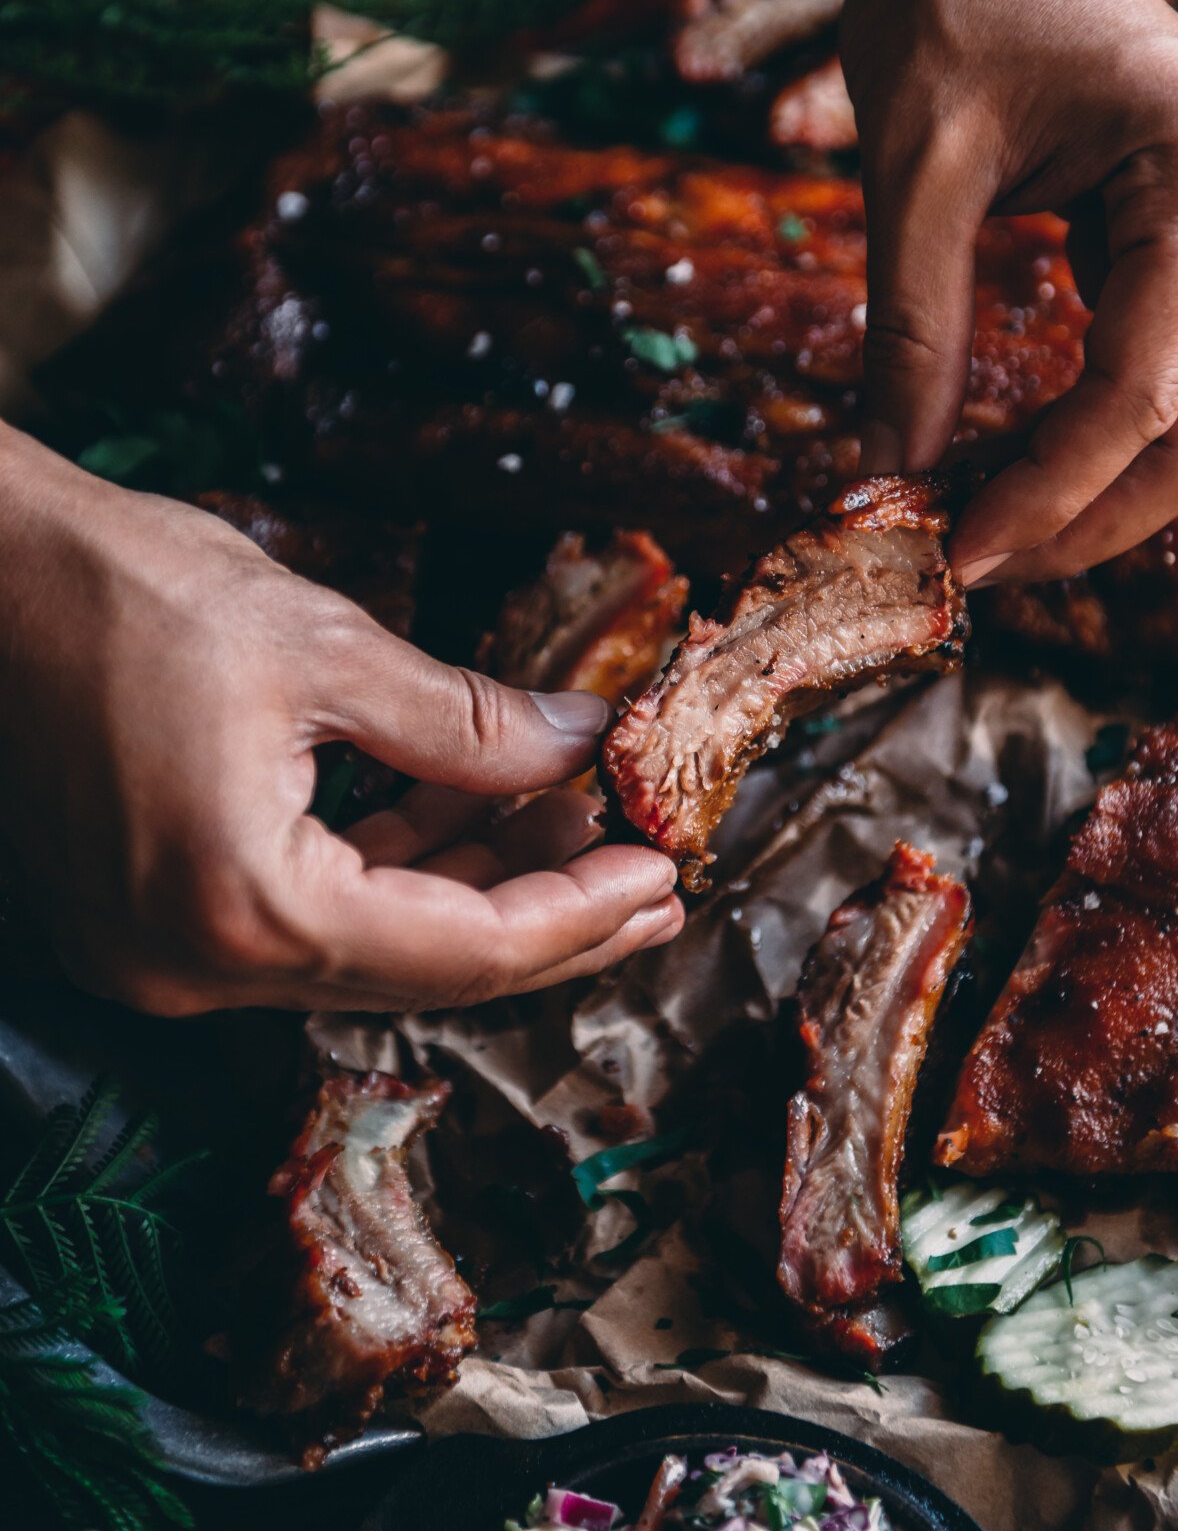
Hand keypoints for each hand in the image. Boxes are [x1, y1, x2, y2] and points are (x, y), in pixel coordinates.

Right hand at [0, 427, 682, 1015]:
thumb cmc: (132, 592)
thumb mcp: (329, 648)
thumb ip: (470, 725)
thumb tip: (579, 749)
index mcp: (243, 908)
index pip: (459, 949)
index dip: (576, 914)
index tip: (661, 873)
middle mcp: (195, 963)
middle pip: (418, 969)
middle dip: (544, 917)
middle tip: (650, 882)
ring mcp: (162, 948)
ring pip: (365, 945)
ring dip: (472, 886)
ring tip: (574, 828)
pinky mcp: (149, 911)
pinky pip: (306, 915)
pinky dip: (392, 867)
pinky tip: (468, 811)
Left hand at [831, 0, 1177, 585]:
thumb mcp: (912, 176)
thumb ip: (911, 338)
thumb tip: (887, 483)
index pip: (1140, 394)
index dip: (1046, 494)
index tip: (951, 556)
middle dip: (1084, 515)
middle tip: (967, 565)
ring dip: (1098, 486)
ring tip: (981, 525)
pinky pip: (1171, 360)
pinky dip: (1100, 427)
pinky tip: (1012, 457)